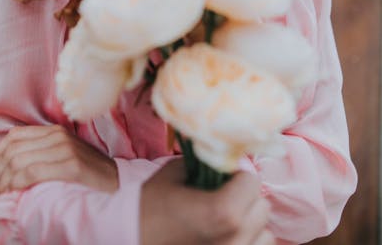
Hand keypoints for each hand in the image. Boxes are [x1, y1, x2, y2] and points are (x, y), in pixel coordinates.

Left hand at [0, 124, 118, 194]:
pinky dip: (17, 184)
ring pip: (19, 161)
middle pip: (13, 149)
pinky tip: (14, 193)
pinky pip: (32, 172)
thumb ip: (40, 153)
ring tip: (2, 194)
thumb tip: (7, 165)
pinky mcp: (70, 165)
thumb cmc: (86, 174)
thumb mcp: (61, 155)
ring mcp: (64, 149)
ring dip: (4, 181)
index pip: (14, 135)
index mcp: (53, 130)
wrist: (116, 182)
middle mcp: (57, 136)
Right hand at [141, 160, 273, 244]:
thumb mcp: (175, 174)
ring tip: (225, 221)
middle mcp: (234, 240)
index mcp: (222, 212)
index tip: (223, 177)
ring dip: (250, 225)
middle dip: (245, 198)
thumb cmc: (150, 206)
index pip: (252, 182)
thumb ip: (206, 164)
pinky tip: (224, 237)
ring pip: (265, 234)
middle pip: (262, 208)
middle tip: (223, 197)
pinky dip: (247, 242)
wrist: (129, 240)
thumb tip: (226, 157)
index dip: (237, 175)